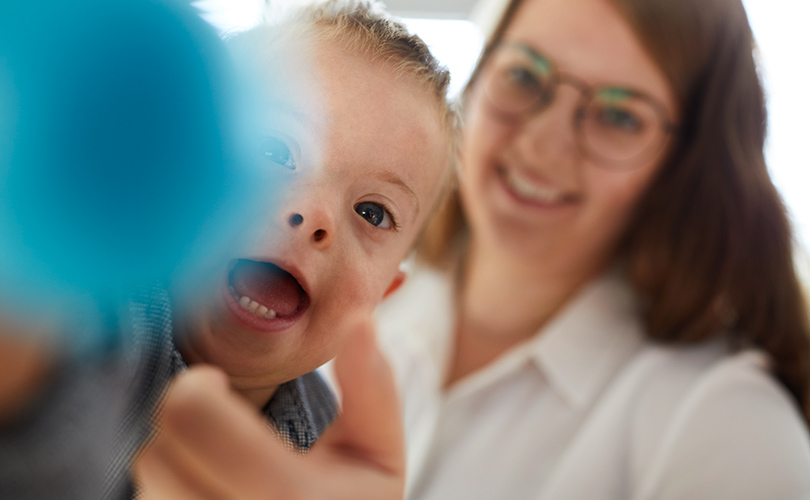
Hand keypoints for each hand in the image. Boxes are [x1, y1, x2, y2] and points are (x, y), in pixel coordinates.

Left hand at [133, 320, 404, 499]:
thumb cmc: (355, 498)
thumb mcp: (377, 448)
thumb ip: (372, 386)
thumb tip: (360, 322)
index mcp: (294, 498)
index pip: (194, 417)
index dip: (195, 387)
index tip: (216, 380)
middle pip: (156, 454)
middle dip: (181, 424)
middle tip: (217, 421)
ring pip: (147, 484)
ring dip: (172, 460)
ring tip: (220, 460)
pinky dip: (169, 487)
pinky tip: (209, 485)